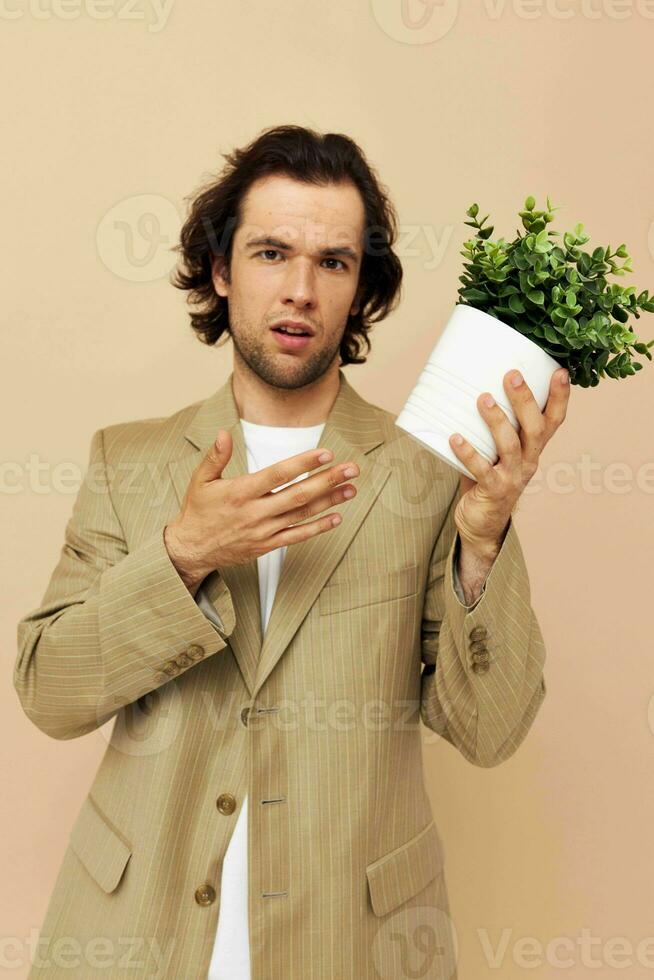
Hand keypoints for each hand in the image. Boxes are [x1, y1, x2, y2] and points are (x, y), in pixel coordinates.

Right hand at [164, 429, 359, 591]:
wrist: (191, 549)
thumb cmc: (198, 511)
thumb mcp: (201, 480)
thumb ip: (216, 457)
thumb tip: (224, 433)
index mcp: (240, 492)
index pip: (278, 474)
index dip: (303, 463)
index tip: (326, 454)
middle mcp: (255, 511)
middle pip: (298, 494)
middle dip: (328, 480)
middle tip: (351, 469)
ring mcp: (263, 530)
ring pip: (302, 514)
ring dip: (329, 501)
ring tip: (351, 489)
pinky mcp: (266, 545)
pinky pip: (296, 536)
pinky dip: (317, 528)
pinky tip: (336, 517)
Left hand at [448, 367, 569, 554]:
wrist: (482, 524)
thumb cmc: (488, 478)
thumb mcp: (497, 449)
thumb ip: (490, 424)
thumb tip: (467, 382)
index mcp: (534, 448)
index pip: (554, 420)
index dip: (560, 397)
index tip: (560, 371)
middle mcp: (529, 462)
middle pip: (534, 428)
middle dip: (525, 400)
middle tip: (512, 375)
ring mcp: (512, 478)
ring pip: (510, 446)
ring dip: (497, 421)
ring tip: (482, 399)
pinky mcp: (493, 491)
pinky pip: (482, 470)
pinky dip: (468, 453)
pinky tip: (454, 438)